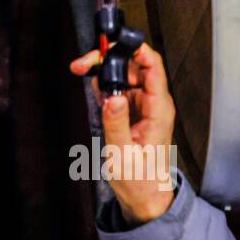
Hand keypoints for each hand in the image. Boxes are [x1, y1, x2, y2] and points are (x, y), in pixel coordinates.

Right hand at [69, 44, 176, 225]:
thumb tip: (111, 96)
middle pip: (133, 65)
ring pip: (123, 73)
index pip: (152, 67)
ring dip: (103, 69)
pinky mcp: (130, 111)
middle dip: (109, 57)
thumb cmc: (141, 180)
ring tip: (81, 70)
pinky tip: (92, 87)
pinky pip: (117, 88)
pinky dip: (103, 83)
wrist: (145, 197)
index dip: (135, 49)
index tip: (112, 43)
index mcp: (158, 109)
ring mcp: (141, 106)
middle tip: (83, 63)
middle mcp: (152, 103)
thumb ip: (116, 124)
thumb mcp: (124, 154)